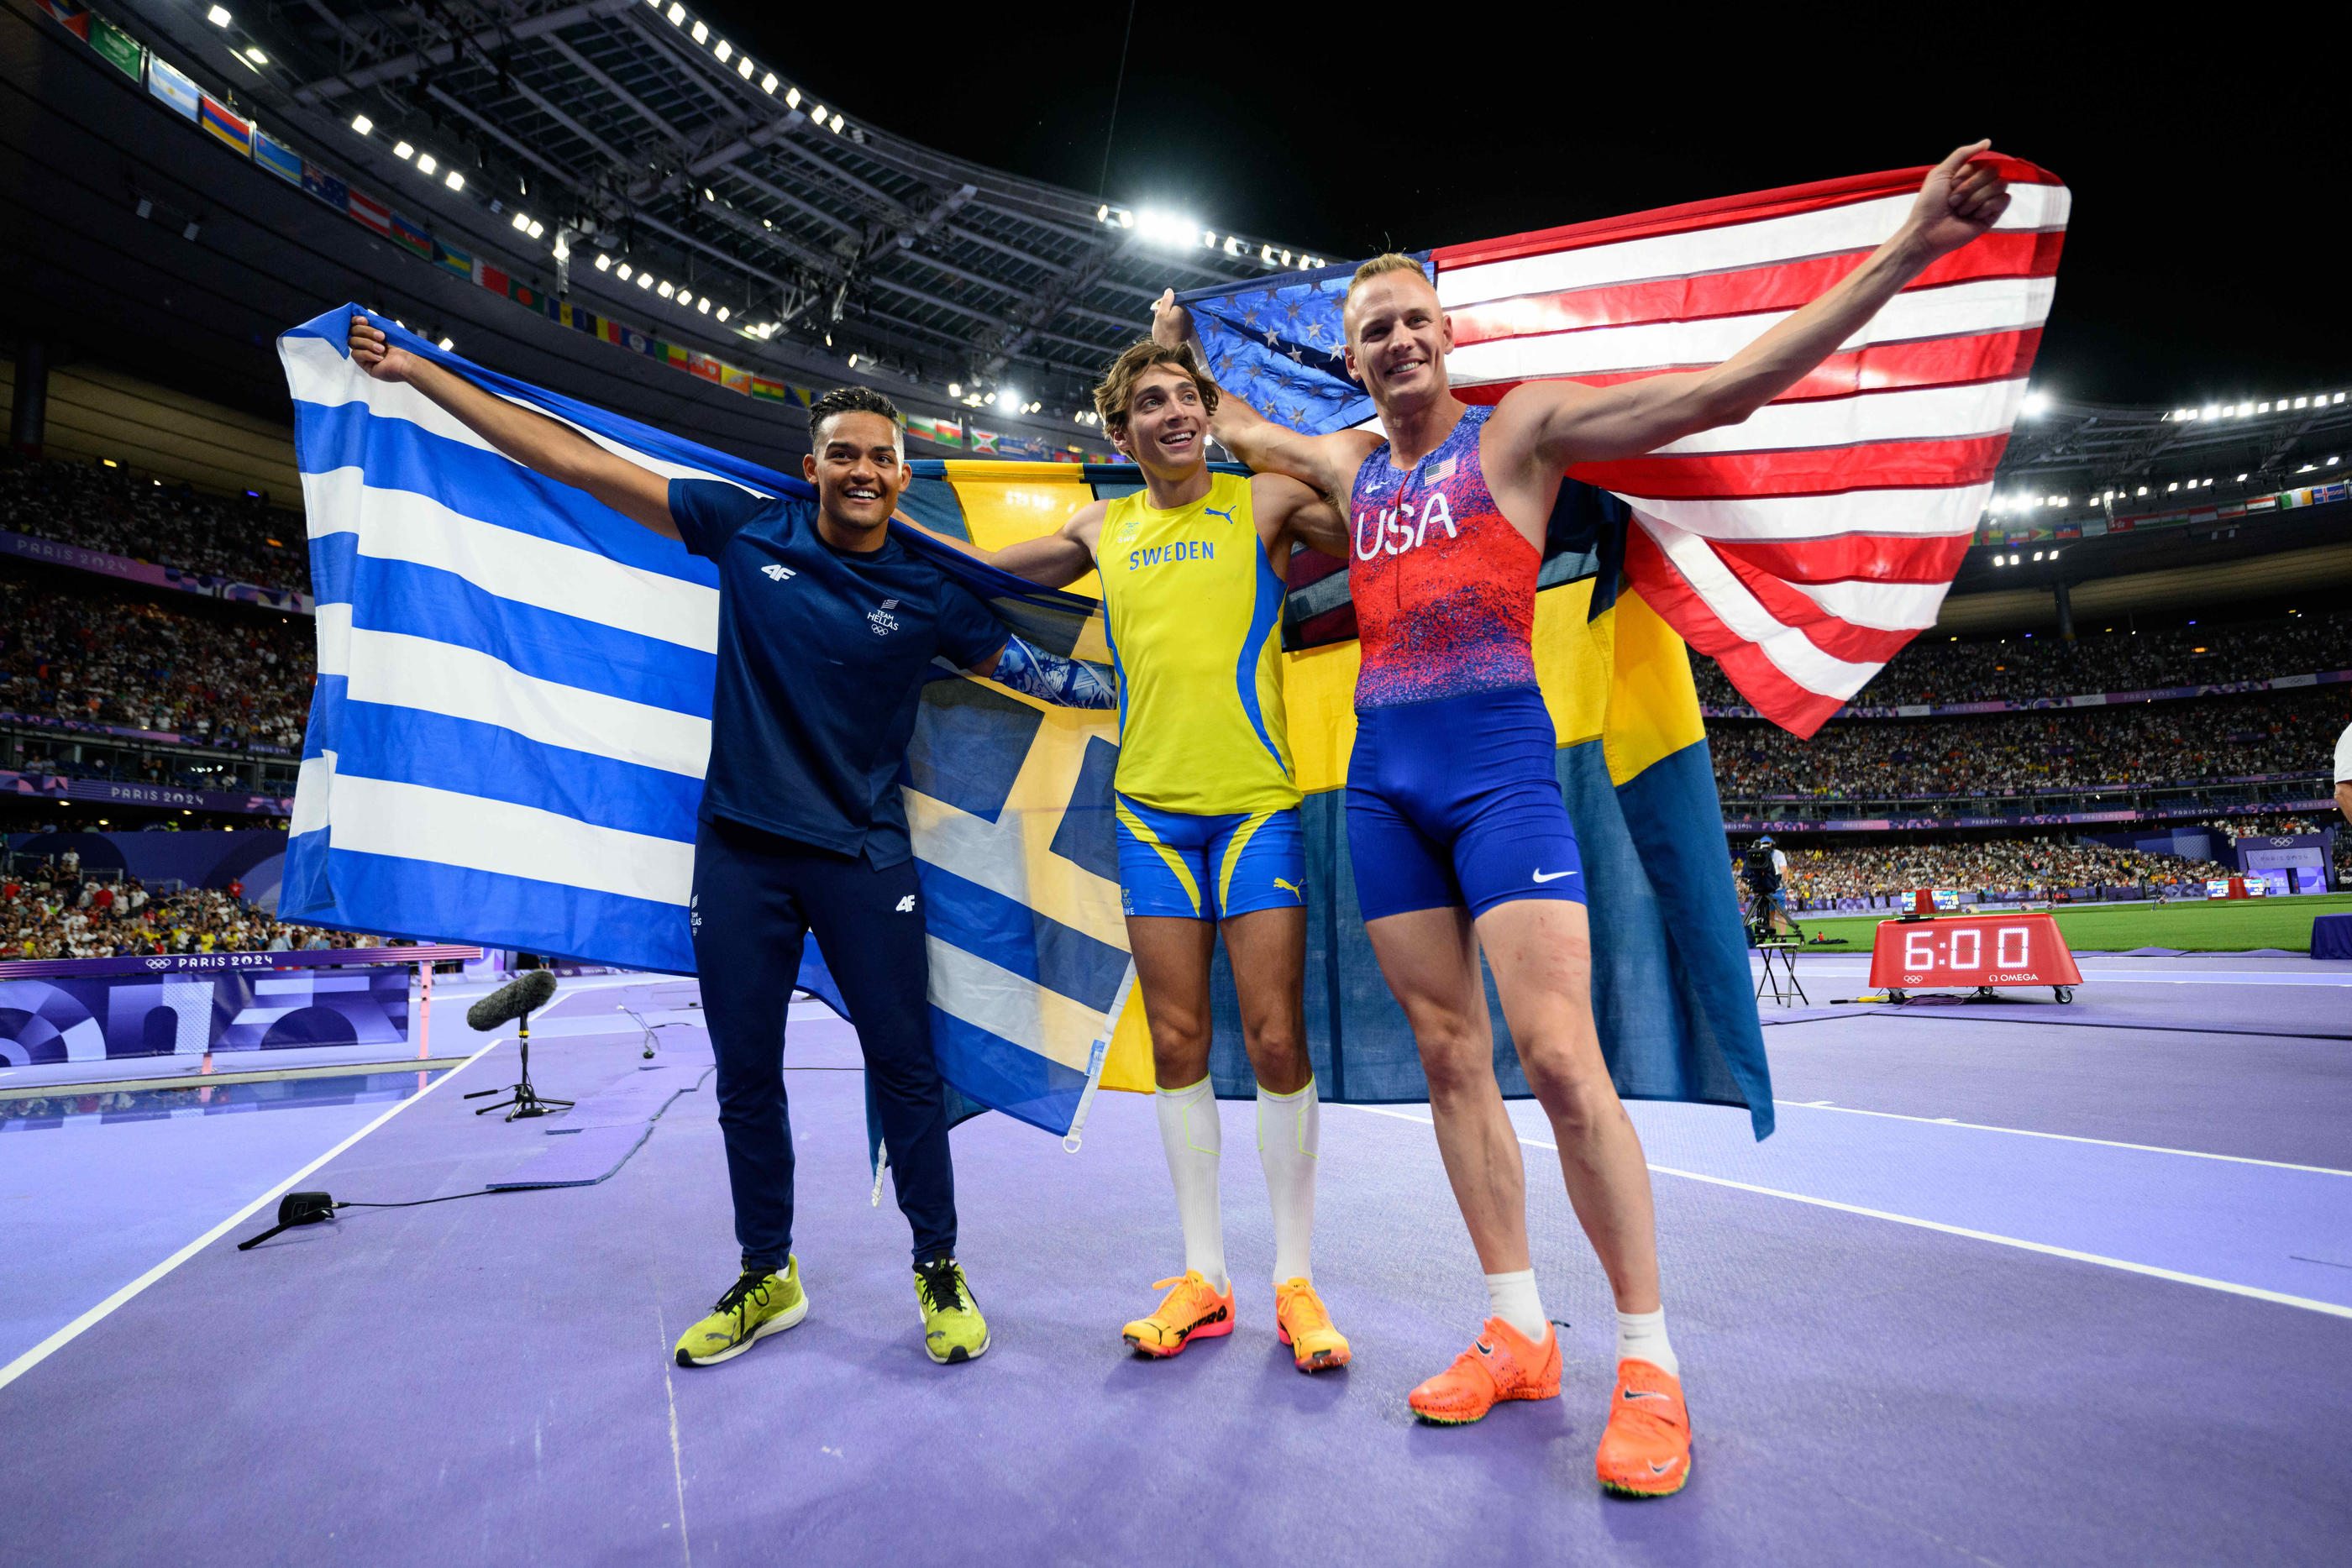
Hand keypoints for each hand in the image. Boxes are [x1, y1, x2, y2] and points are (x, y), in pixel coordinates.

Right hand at [347, 313, 415, 382]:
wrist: (409, 362)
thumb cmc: (404, 347)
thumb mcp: (391, 330)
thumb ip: (379, 321)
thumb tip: (369, 311)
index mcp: (373, 334)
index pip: (356, 324)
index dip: (357, 321)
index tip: (365, 320)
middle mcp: (367, 343)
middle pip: (353, 331)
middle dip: (366, 332)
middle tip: (382, 337)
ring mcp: (365, 354)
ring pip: (352, 342)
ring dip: (368, 344)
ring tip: (382, 349)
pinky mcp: (364, 364)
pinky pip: (356, 355)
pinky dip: (368, 354)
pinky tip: (380, 358)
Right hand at [1150, 287, 1192, 349]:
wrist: (1169, 352)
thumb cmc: (1163, 333)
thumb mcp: (1161, 315)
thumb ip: (1166, 301)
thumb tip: (1169, 290)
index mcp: (1181, 308)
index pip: (1172, 301)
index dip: (1164, 306)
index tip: (1158, 313)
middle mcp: (1188, 314)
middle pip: (1175, 309)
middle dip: (1167, 313)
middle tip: (1160, 322)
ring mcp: (1189, 323)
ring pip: (1177, 317)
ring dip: (1170, 320)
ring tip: (1164, 329)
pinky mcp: (1188, 331)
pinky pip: (1180, 325)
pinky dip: (1174, 327)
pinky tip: (1169, 333)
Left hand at [1900, 141, 2010, 259]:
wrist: (1927, 232)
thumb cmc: (1929, 204)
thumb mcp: (1940, 172)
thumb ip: (1962, 154)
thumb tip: (1988, 142)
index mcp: (1968, 175)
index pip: (1982, 162)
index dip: (1966, 173)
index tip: (1951, 185)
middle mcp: (1979, 186)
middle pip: (1993, 171)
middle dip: (1970, 186)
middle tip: (1953, 201)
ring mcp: (1987, 201)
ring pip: (2000, 185)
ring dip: (1975, 198)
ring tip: (1960, 211)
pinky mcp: (1992, 215)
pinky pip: (2004, 200)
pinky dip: (1986, 207)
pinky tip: (1973, 217)